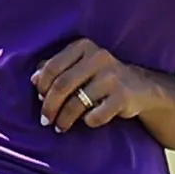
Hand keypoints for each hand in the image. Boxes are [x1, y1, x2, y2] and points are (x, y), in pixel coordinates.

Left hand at [33, 38, 158, 132]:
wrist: (141, 87)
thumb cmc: (101, 76)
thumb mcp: (80, 65)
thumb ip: (56, 68)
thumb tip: (34, 79)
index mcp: (84, 46)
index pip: (52, 67)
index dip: (42, 86)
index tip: (40, 99)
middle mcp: (99, 57)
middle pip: (62, 85)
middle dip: (50, 106)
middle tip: (45, 120)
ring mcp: (113, 76)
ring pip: (77, 103)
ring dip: (64, 119)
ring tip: (60, 127)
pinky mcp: (123, 96)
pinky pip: (95, 115)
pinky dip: (88, 121)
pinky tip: (87, 121)